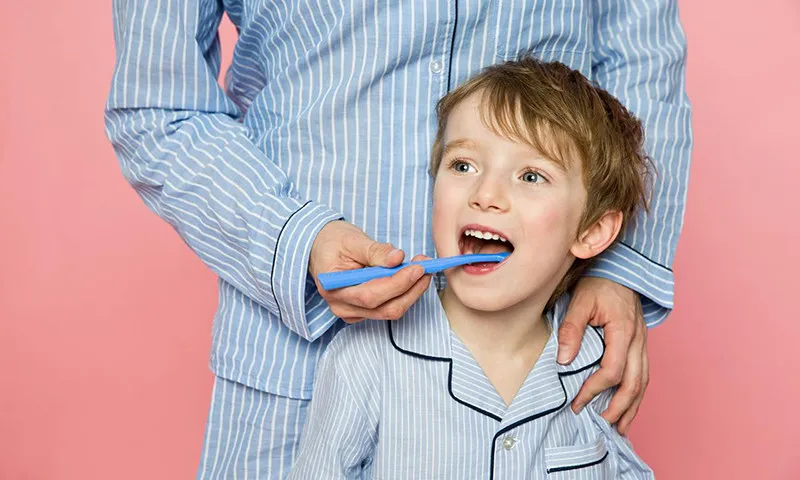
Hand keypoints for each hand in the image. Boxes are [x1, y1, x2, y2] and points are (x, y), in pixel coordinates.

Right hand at [309, 220, 431, 322]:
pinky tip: (411, 278)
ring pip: (390, 311)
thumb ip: (375, 250)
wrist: (320, 247)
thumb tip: (398, 258)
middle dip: (411, 290)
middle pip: (384, 308)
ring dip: (411, 292)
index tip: (418, 267)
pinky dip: (404, 294)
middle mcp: (341, 306)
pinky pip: (388, 308)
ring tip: (422, 270)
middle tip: (426, 268)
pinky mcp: (362, 312)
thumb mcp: (352, 239)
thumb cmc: (333, 241)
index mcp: (333, 288)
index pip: (370, 295)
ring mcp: (352, 312)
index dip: (398, 284)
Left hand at [557, 277, 647, 435]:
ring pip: (643, 382)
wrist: (621, 268)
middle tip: (600, 424)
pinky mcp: (641, 344)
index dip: (594, 390)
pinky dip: (636, 393)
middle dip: (618, 408)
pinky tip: (628, 405)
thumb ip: (571, 329)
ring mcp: (643, 343)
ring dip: (632, 406)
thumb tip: (563, 360)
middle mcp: (638, 341)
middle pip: (635, 383)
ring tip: (619, 427)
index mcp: (623, 331)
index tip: (577, 402)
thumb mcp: (580, 300)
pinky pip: (643, 374)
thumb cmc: (599, 283)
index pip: (612, 370)